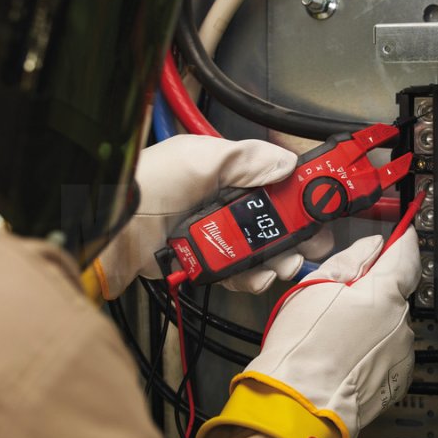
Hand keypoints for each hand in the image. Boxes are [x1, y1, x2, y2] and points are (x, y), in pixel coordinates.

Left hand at [94, 135, 330, 299]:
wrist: (113, 234)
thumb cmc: (148, 187)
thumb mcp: (200, 159)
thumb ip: (246, 159)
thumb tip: (287, 163)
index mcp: (231, 171)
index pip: (279, 179)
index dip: (304, 194)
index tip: (324, 206)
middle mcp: (229, 202)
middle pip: (279, 220)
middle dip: (298, 235)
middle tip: (308, 246)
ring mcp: (221, 234)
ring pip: (265, 250)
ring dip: (279, 260)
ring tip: (279, 265)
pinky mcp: (212, 261)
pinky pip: (243, 273)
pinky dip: (252, 278)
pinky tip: (254, 277)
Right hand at [195, 227, 420, 437]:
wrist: (299, 405)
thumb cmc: (301, 349)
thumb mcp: (315, 288)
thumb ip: (350, 261)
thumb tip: (371, 246)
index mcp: (384, 294)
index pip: (406, 254)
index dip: (402, 240)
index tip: (400, 232)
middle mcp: (401, 323)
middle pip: (394, 293)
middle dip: (373, 291)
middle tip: (338, 300)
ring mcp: (402, 354)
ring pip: (391, 324)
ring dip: (372, 323)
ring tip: (335, 337)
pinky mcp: (398, 380)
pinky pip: (389, 352)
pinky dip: (372, 350)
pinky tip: (345, 357)